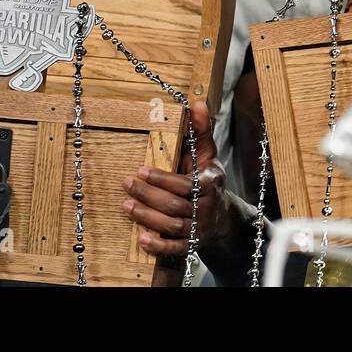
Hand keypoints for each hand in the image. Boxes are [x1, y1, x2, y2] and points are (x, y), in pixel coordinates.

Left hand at [122, 100, 230, 257]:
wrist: (225, 217)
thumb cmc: (209, 181)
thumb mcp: (208, 155)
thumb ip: (201, 131)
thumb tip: (197, 103)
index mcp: (209, 184)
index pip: (185, 184)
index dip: (162, 179)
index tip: (141, 170)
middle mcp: (206, 207)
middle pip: (174, 205)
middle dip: (148, 196)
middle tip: (126, 184)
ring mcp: (199, 228)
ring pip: (172, 225)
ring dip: (146, 217)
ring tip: (126, 206)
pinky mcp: (191, 244)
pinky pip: (175, 248)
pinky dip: (159, 245)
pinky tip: (141, 239)